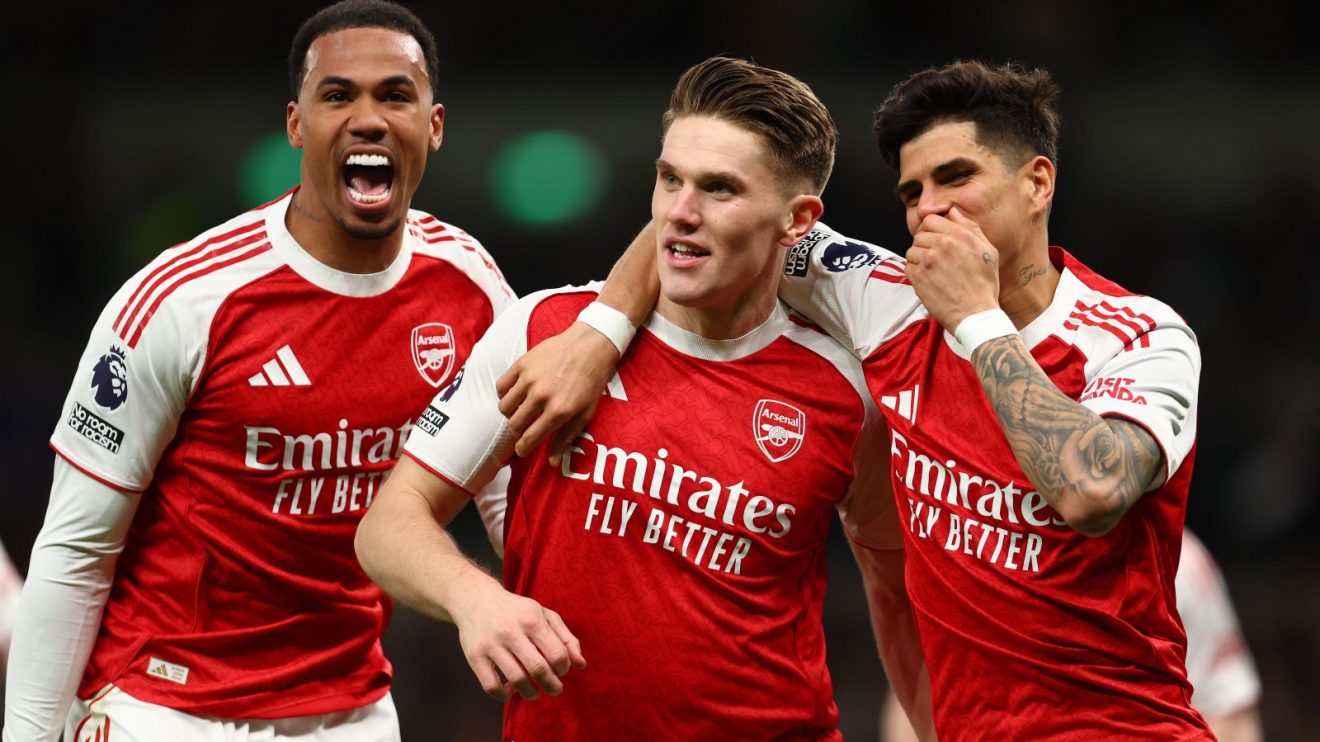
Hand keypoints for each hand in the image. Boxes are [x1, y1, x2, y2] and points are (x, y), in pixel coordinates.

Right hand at [450, 579, 586, 700]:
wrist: (476, 599)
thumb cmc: (516, 610)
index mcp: (532, 620)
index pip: (557, 654)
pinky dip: (504, 695)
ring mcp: (491, 645)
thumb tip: (581, 665)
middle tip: (555, 689)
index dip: (564, 668)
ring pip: (517, 679)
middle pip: (538, 669)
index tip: (561, 671)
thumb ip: (565, 638)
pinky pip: (491, 686)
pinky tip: (510, 690)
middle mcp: (511, 631)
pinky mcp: (475, 656)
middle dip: (552, 685)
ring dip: (531, 693)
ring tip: (535, 692)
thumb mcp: (544, 614)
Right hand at [497, 321, 618, 464]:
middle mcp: (541, 396)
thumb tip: (552, 463)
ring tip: (520, 411)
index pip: (530, 439)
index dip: (523, 449)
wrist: (590, 346)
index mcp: (559, 411)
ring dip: (510, 413)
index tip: (521, 451)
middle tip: (524, 429)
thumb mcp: (585, 414)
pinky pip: (501, 386)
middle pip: (514, 425)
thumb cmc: (590, 382)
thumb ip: (566, 438)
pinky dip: (504, 394)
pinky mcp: (522, 363)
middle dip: (518, 432)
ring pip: (505, 407)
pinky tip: (515, 394)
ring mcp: (529, 378)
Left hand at [904, 206, 1000, 331]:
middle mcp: (942, 244)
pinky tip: (929, 280)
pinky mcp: (918, 276)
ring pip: (911, 251)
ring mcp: (928, 260)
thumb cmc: (984, 284)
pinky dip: (915, 273)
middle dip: (924, 244)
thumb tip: (953, 211)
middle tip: (935, 259)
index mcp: (959, 234)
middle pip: (919, 235)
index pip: (930, 220)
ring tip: (933, 271)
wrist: (976, 313)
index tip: (933, 239)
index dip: (930, 229)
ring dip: (919, 259)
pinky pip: (907, 267)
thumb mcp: (988, 250)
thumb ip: (970, 227)